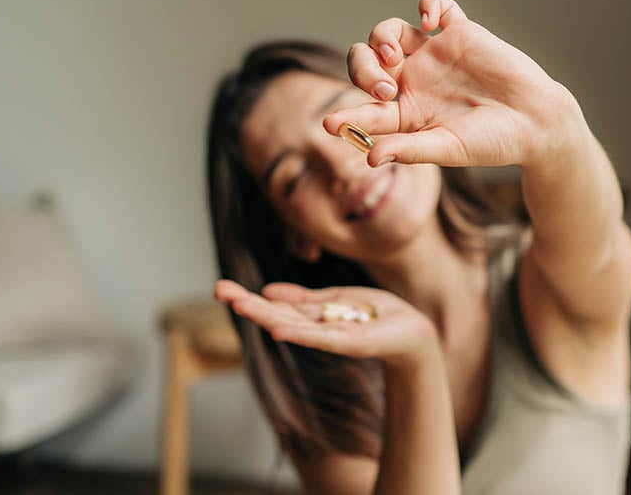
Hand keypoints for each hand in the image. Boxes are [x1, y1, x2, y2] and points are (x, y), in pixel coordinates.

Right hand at [214, 280, 438, 369]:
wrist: (413, 332)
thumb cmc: (377, 315)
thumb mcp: (337, 299)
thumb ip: (304, 298)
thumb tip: (268, 291)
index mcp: (312, 316)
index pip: (274, 306)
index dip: (248, 297)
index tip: (221, 287)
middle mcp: (316, 328)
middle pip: (276, 314)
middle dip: (248, 303)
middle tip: (218, 290)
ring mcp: (331, 337)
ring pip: (292, 325)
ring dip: (264, 315)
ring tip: (239, 304)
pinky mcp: (350, 343)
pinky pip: (320, 338)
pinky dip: (299, 333)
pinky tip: (277, 328)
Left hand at [323, 0, 589, 168]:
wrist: (535, 123)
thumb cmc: (492, 143)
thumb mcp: (448, 149)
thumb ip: (409, 150)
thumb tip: (370, 158)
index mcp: (405, 113)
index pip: (366, 110)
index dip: (346, 117)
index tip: (329, 125)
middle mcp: (413, 81)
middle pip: (367, 62)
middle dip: (363, 70)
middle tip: (384, 88)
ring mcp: (434, 55)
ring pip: (389, 32)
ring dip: (381, 38)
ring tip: (395, 57)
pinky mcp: (460, 34)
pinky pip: (437, 8)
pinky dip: (429, 5)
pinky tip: (431, 21)